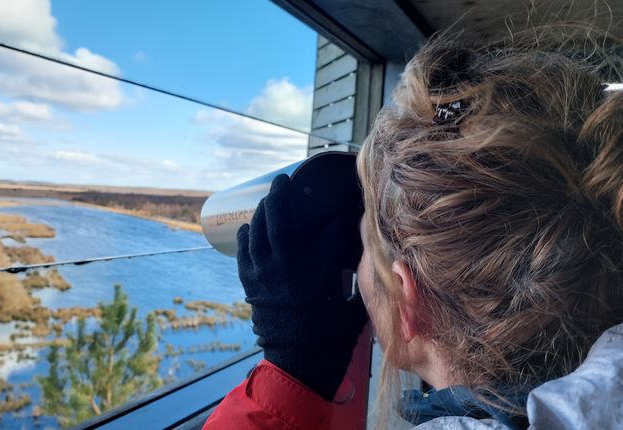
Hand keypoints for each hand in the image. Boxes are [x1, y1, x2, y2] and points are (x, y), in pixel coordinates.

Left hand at [237, 174, 366, 400]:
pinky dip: (246, 236)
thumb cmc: (332, 338)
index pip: (330, 227)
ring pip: (258, 229)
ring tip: (269, 199)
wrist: (299, 364)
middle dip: (283, 193)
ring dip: (263, 210)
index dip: (339, 216)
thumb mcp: (356, 306)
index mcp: (319, 267)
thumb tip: (379, 262)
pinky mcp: (251, 283)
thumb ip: (364, 280)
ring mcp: (265, 272)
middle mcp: (289, 263)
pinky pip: (243, 251)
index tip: (344, 212)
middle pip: (281, 216)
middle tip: (285, 179)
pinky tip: (249, 227)